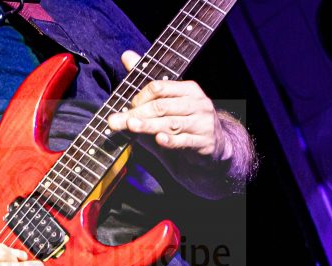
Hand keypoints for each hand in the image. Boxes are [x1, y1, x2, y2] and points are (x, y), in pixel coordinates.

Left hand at [107, 50, 221, 156]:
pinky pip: (185, 141)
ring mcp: (202, 123)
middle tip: (117, 120)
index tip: (128, 106)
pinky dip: (171, 141)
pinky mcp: (204, 142)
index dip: (140, 97)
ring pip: (171, 123)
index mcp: (188, 89)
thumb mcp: (167, 101)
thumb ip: (146, 82)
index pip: (159, 87)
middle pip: (162, 106)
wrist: (214, 143)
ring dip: (148, 125)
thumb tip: (126, 55)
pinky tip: (159, 140)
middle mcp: (197, 103)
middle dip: (138, 113)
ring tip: (130, 126)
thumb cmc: (184, 119)